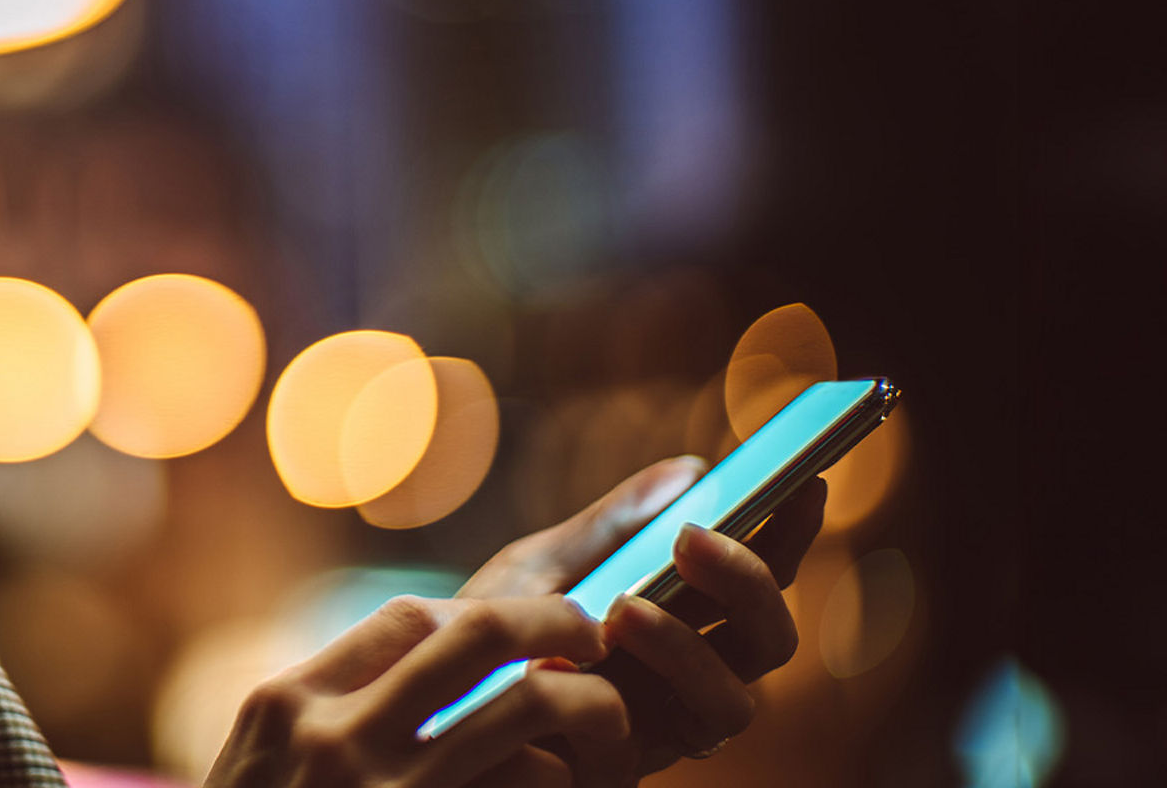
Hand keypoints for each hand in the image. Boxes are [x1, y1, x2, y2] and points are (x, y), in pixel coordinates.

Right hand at [206, 595, 633, 787]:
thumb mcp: (258, 769)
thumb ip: (322, 715)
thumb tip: (420, 662)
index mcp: (288, 705)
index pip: (405, 619)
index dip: (482, 611)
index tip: (521, 626)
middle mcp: (334, 739)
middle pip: (476, 634)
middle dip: (553, 622)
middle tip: (590, 636)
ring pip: (525, 711)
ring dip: (588, 707)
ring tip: (613, 720)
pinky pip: (528, 787)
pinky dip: (563, 781)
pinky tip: (574, 786)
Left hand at [459, 458, 826, 774]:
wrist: (424, 697)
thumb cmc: (488, 629)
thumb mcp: (543, 565)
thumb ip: (613, 526)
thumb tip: (692, 469)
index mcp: (681, 620)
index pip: (757, 580)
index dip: (790, 536)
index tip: (803, 482)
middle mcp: (687, 678)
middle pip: (767, 641)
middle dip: (748, 586)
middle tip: (692, 538)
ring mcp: (660, 727)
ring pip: (733, 703)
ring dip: (688, 650)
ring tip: (626, 608)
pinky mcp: (621, 767)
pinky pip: (656, 746)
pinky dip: (624, 700)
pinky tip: (576, 664)